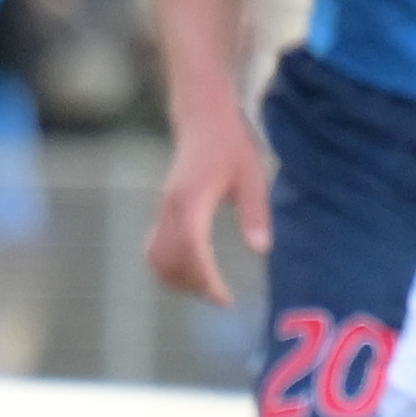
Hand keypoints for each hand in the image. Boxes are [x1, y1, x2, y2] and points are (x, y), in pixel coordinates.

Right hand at [148, 107, 271, 301]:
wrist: (203, 117)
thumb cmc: (231, 144)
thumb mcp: (252, 174)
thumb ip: (255, 212)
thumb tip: (261, 249)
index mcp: (191, 201)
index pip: (191, 252)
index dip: (205, 280)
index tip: (224, 299)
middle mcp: (169, 209)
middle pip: (169, 261)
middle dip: (192, 285)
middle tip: (221, 298)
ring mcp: (162, 210)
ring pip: (156, 257)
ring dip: (177, 279)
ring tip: (208, 289)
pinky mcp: (162, 210)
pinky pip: (154, 247)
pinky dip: (167, 266)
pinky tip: (191, 273)